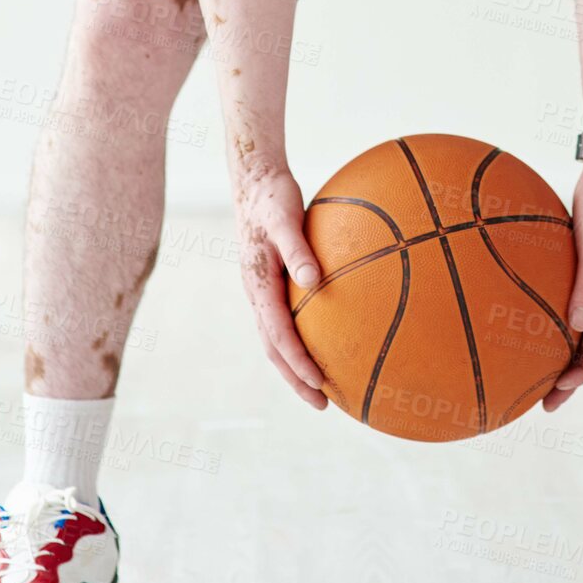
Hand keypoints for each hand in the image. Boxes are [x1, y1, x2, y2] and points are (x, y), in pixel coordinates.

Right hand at [232, 159, 327, 409]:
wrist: (255, 180)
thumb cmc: (272, 195)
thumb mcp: (285, 217)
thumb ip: (297, 249)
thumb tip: (312, 280)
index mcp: (257, 284)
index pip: (278, 335)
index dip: (297, 362)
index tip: (320, 383)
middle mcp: (257, 293)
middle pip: (274, 348)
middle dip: (296, 378)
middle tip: (323, 403)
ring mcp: (262, 290)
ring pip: (277, 338)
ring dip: (297, 364)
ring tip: (325, 384)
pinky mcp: (272, 281)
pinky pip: (285, 318)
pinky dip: (301, 338)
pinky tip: (328, 336)